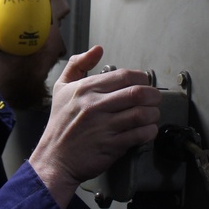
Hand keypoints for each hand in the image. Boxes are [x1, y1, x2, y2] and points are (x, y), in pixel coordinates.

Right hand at [29, 45, 161, 208]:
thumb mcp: (61, 88)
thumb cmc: (60, 125)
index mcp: (86, 89)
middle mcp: (95, 105)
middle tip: (154, 99)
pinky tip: (147, 130)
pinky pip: (140, 134)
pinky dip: (150, 131)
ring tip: (152, 115)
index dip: (141, 79)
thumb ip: (78, 64)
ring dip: (153, 114)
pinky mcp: (111, 145)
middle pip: (138, 93)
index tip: (144, 84)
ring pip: (142, 113)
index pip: (124, 76)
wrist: (54, 159)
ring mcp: (104, 126)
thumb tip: (97, 49)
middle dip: (153, 95)